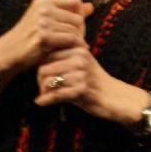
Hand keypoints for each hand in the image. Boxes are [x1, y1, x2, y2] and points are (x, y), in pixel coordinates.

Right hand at [2, 0, 93, 72]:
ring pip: (75, 29)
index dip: (80, 13)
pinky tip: (75, 50)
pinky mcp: (44, 36)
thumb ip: (68, 12)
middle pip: (78, 16)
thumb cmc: (30, 37)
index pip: (75, 1)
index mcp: (44, 1)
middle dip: (81, 29)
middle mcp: (43, 8)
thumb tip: (91, 6)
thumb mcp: (47, 20)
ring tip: (74, 46)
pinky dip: (76, 45)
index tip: (77, 26)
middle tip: (78, 40)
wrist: (9, 53)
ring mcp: (43, 22)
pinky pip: (71, 39)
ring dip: (78, 39)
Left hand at [35, 46, 149, 125]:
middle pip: (44, 68)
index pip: (47, 54)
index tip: (42, 77)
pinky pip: (56, 95)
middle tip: (42, 89)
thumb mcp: (80, 62)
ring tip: (44, 95)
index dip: (40, 66)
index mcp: (77, 48)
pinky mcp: (81, 90)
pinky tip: (41, 102)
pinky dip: (45, 100)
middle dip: (39, 81)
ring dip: (42, 91)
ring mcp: (80, 74)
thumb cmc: (94, 80)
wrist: (115, 97)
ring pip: (48, 81)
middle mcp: (79, 58)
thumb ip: (62, 58)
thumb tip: (35, 59)